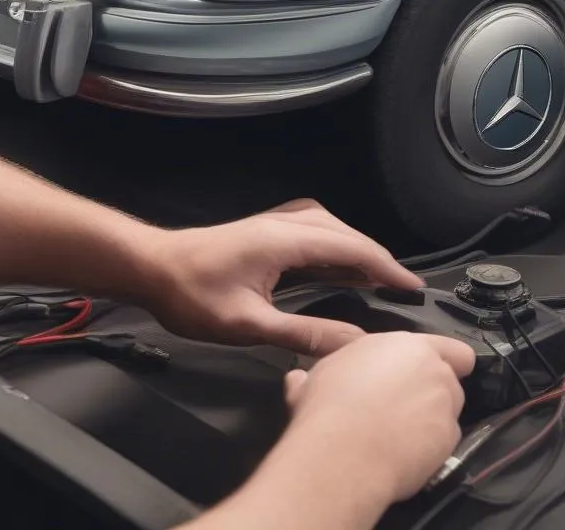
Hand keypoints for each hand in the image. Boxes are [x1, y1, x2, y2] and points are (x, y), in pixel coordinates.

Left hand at [137, 199, 423, 354]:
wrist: (153, 267)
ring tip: (379, 279)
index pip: (353, 249)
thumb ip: (303, 332)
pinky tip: (340, 265)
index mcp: (286, 240)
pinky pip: (315, 232)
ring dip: (358, 252)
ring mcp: (276, 223)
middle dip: (378, 260)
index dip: (387, 268)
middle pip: (347, 235)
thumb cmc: (192, 295)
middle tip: (402, 288)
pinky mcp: (267, 230)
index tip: (411, 287)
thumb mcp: (248, 324)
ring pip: (332, 230)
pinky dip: (336, 248)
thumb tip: (349, 340)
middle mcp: (286, 223)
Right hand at [283, 332, 475, 503]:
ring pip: (449, 411)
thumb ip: (322, 373)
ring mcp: (445, 405)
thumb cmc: (330, 404)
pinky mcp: (448, 439)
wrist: (342, 451)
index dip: (445, 361)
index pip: (451, 347)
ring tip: (400, 435)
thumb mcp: (317, 376)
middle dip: (433, 393)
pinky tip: (403, 455)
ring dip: (432, 420)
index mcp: (405, 345)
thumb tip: (298, 380)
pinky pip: (444, 442)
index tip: (427, 376)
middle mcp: (433, 369)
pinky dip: (429, 449)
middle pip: (450, 380)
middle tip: (403, 410)